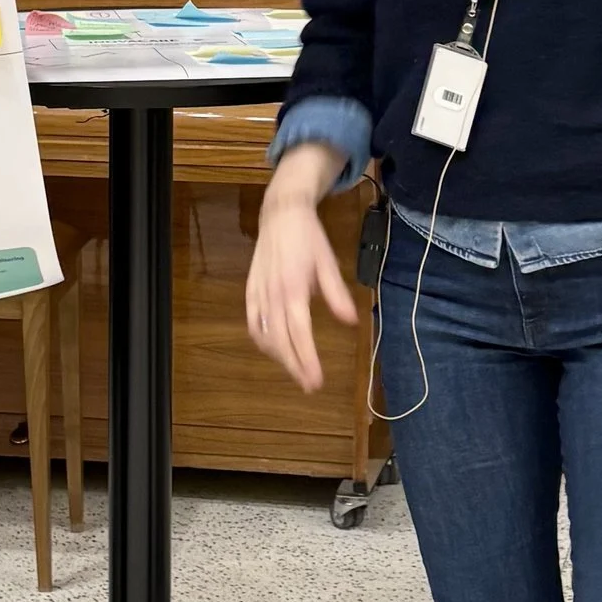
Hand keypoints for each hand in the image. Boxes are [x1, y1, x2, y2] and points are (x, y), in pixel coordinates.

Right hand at [245, 148, 357, 392]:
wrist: (281, 215)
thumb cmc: (309, 238)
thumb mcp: (328, 263)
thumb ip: (337, 293)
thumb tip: (351, 322)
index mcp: (294, 289)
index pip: (300, 333)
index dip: (307, 360)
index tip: (317, 381)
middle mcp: (273, 295)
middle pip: (281, 341)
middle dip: (295, 366)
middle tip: (310, 385)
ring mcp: (258, 294)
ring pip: (264, 336)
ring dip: (280, 357)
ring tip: (296, 370)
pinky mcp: (250, 291)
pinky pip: (253, 323)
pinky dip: (262, 341)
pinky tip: (273, 349)